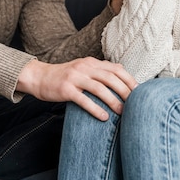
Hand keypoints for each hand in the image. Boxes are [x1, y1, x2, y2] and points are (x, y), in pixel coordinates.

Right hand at [17, 57, 137, 120]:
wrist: (40, 77)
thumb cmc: (65, 76)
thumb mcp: (83, 68)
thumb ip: (100, 69)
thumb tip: (122, 70)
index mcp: (91, 62)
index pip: (115, 69)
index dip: (129, 79)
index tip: (139, 91)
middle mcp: (84, 67)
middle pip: (110, 78)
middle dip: (124, 90)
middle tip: (134, 103)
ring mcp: (75, 78)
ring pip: (99, 88)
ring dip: (113, 101)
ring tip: (122, 112)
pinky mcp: (66, 89)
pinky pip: (84, 100)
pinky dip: (96, 109)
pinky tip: (104, 117)